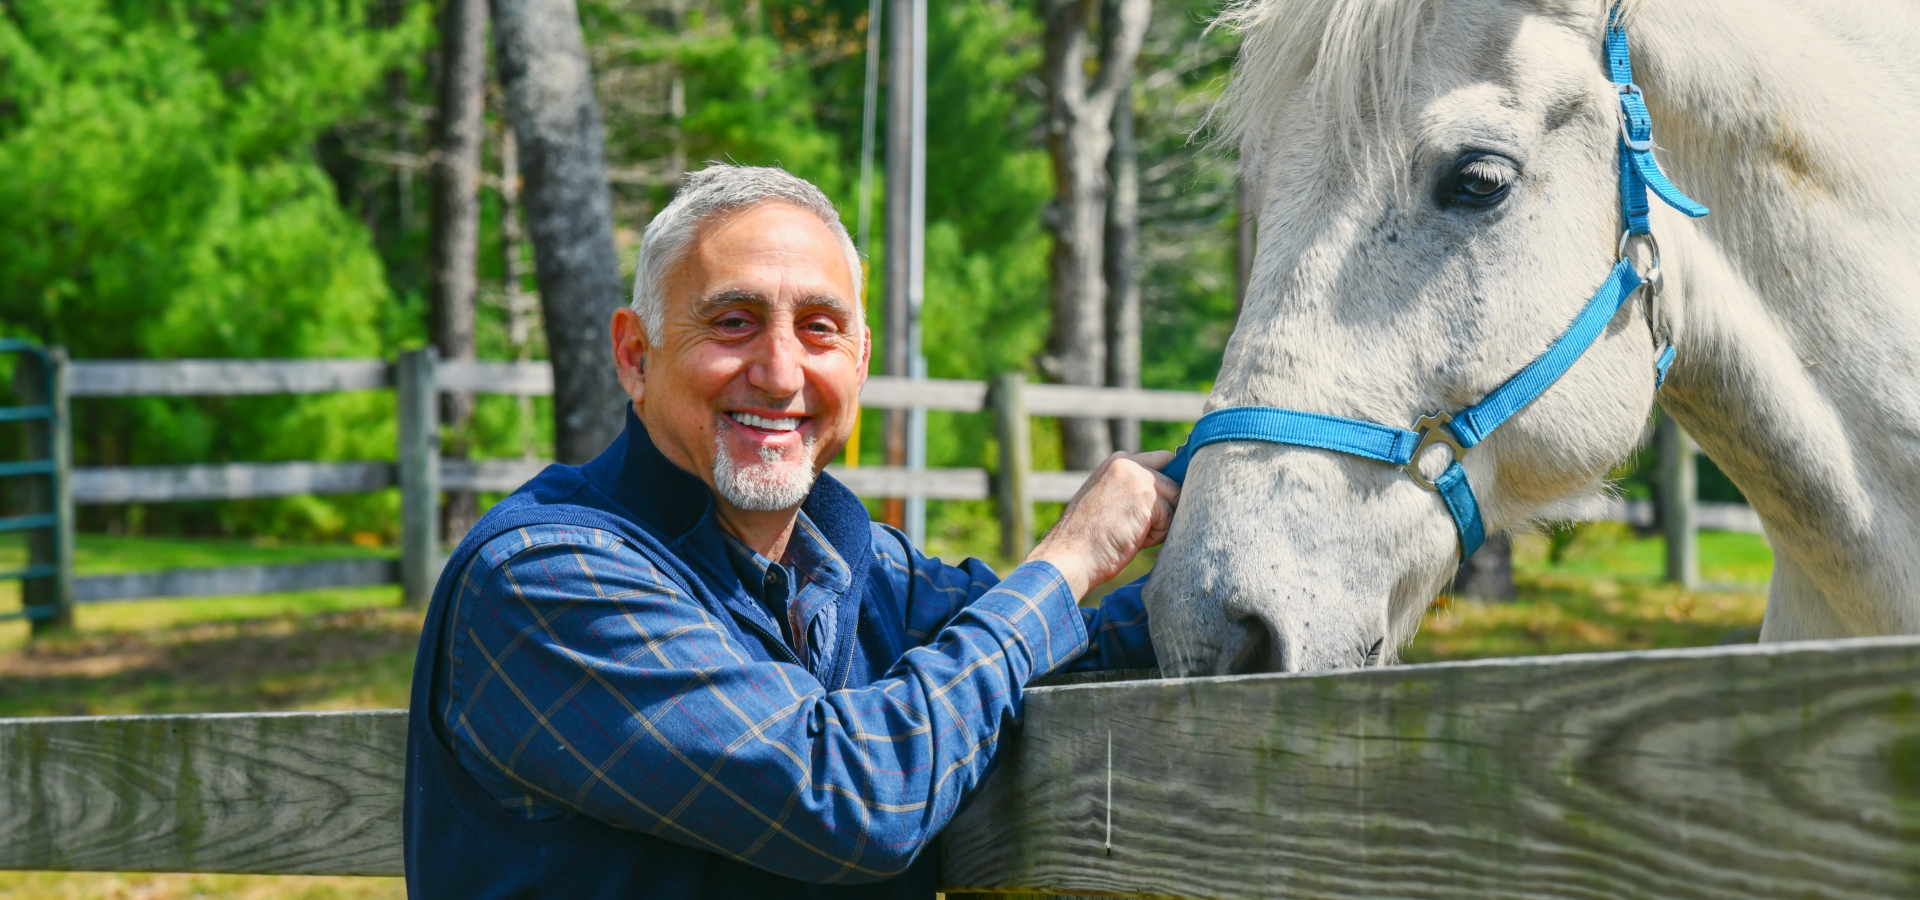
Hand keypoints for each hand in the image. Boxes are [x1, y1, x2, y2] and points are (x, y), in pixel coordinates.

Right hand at [1027, 450, 1180, 599]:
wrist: (1071, 554)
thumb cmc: (1088, 538)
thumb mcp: (1109, 500)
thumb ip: (1133, 489)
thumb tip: (1172, 494)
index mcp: (1117, 462)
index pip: (1163, 461)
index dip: (1167, 486)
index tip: (1155, 508)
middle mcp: (1128, 462)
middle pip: (1174, 482)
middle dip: (1167, 506)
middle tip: (1138, 525)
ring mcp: (1138, 476)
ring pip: (1175, 501)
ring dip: (1160, 524)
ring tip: (1130, 533)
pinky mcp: (1147, 495)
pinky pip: (1170, 518)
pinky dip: (1156, 536)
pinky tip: (1132, 538)